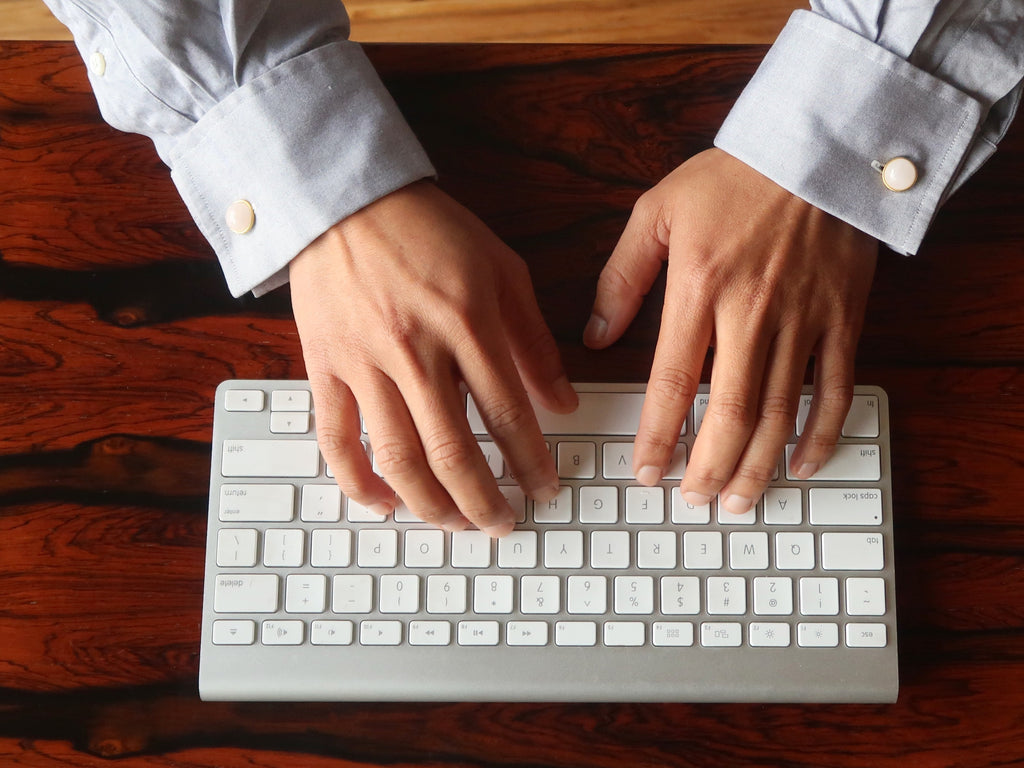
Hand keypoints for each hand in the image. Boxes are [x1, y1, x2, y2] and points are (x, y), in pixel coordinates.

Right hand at [289, 180, 576, 535]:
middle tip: (502, 524)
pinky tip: (382, 503)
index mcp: (467, 323)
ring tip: (453, 524)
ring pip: (397, 456)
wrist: (345, 201)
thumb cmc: (429, 231)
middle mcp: (415, 350)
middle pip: (452, 450)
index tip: (543, 488)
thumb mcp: (501, 270)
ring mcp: (365, 362)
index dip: (530, 462)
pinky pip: (336, 438)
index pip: (508, 414)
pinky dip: (356, 480)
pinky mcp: (325, 367)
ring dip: (429, 503)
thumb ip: (533, 340)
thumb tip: (563, 402)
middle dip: (482, 500)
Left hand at [584, 148, 877, 512]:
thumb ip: (622, 276)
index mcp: (699, 288)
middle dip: (708, 467)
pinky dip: (822, 432)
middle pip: (729, 413)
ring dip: (758, 465)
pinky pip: (835, 389)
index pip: (672, 383)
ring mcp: (803, 320)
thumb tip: (596, 336)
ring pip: (780, 412)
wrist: (818, 144)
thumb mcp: (657, 210)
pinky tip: (802, 464)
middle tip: (692, 499)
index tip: (647, 471)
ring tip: (738, 500)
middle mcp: (751, 313)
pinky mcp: (843, 319)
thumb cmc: (733, 177)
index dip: (658, 435)